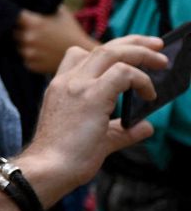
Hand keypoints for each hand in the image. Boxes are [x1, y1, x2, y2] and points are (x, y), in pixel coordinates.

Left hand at [16, 7, 96, 75]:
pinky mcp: (31, 65)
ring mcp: (29, 53)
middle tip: (29, 30)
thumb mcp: (59, 11)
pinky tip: (40, 52)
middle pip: (13, 31)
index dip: (14, 14)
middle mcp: (28, 37)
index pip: (12, 15)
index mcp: (33, 22)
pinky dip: (29, 55)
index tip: (18, 15)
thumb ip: (43, 3)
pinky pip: (23, 58)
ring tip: (38, 42)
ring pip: (18, 45)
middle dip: (19, 29)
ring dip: (23, 43)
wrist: (83, 54)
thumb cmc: (71, 30)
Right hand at [20, 36, 167, 198]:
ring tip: (161, 62)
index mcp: (61, 86)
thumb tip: (145, 126)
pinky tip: (149, 94)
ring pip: (111, 52)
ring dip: (140, 54)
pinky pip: (123, 74)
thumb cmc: (66, 157)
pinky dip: (141, 80)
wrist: (49, 167)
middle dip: (132, 43)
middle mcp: (67, 80)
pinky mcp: (91, 96)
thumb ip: (122, 130)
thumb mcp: (98, 138)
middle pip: (101, 47)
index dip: (108, 52)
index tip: (128, 57)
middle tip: (156, 45)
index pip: (80, 54)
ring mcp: (77, 85)